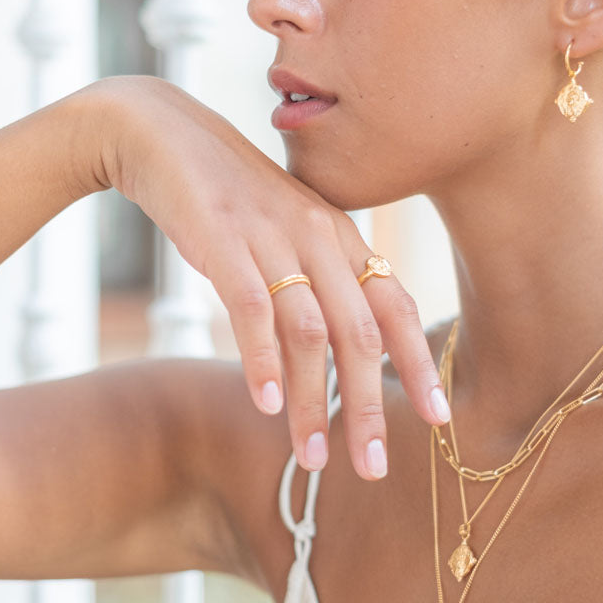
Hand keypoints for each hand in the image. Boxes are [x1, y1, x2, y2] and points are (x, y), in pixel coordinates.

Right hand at [80, 75, 449, 479]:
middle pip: (362, 334)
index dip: (418, 365)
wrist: (164, 134)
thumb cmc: (231, 198)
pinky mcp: (223, 240)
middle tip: (375, 468)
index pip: (396, 309)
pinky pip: (252, 310)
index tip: (438, 419)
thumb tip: (339, 354)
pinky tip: (263, 405)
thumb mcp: (289, 233)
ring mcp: (273, 238)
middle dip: (370, 407)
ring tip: (312, 461)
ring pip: (310, 334)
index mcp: (344, 239)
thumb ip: (320, 281)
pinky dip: (260, 361)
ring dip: (312, 403)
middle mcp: (320, 238)